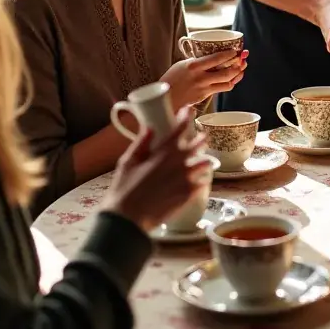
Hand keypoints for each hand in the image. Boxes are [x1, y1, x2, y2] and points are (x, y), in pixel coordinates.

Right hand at [103, 107, 210, 231]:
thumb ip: (141, 143)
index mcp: (164, 151)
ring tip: (201, 161)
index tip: (189, 110)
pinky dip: (201, 180)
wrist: (128, 218)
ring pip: (205, 163)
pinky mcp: (189, 195)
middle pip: (199, 143)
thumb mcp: (128, 162)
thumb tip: (149, 127)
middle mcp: (179, 162)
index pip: (180, 128)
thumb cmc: (124, 189)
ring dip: (204, 160)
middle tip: (199, 138)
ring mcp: (186, 178)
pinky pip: (203, 183)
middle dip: (200, 138)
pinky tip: (198, 181)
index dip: (186, 116)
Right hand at [161, 49, 247, 110]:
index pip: (216, 58)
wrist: (165, 97)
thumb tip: (211, 56)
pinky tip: (234, 79)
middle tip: (243, 59)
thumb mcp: (182, 64)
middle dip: (238, 65)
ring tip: (242, 68)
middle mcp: (200, 77)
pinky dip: (230, 83)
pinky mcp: (205, 96)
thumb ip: (197, 61)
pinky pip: (222, 88)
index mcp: (193, 66)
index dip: (230, 54)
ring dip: (238, 75)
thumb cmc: (171, 79)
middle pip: (226, 71)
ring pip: (227, 81)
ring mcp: (204, 87)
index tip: (235, 50)